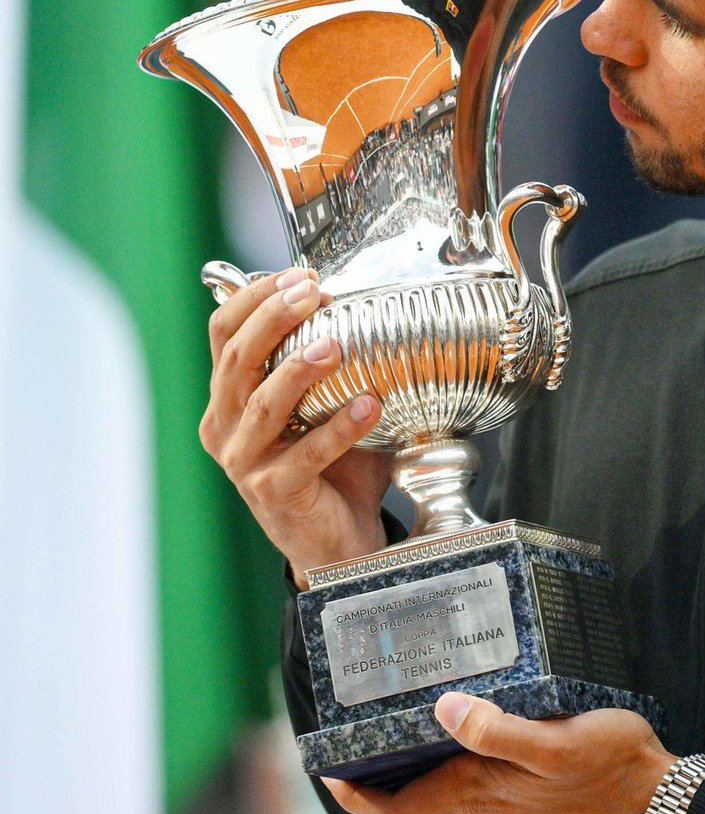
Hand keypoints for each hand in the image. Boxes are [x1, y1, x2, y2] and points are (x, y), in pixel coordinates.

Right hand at [199, 266, 389, 584]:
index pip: (223, 334)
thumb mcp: (329, 404)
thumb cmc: (337, 466)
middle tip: (312, 292)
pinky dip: (338, 428)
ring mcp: (245, 462)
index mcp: (231, 397)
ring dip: (299, 370)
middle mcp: (227, 426)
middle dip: (274, 318)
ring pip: (263, 405)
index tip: (299, 274)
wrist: (341, 538)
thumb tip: (372, 303)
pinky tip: (370, 405)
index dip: (254, 299)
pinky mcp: (273, 492)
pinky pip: (305, 455)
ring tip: (336, 345)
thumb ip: (337, 362)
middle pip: (238, 361)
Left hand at [325, 694, 676, 813]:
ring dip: (408, 789)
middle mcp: (485, 809)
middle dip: (376, 792)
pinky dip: (445, 786)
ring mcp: (505, 813)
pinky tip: (457, 751)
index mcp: (481, 791)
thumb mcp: (556, 741)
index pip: (400, 811)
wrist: (653, 797)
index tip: (330, 771)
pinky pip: (466, 805)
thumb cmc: (610, 765)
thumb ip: (497, 729)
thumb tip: (442, 710)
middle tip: (354, 755)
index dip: (360, 796)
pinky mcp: (525, 806)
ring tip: (395, 748)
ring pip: (437, 811)